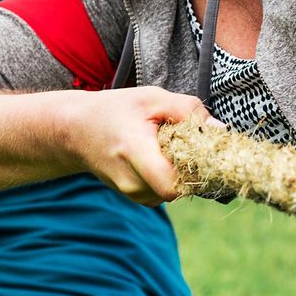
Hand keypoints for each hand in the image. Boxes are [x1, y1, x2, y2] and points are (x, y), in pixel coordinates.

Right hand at [58, 86, 208, 205]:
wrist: (75, 131)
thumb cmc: (115, 110)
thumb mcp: (152, 98)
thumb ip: (188, 111)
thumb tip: (220, 130)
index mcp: (134, 153)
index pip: (173, 184)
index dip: (194, 171)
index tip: (198, 149)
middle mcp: (131, 182)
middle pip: (178, 188)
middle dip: (189, 168)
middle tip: (184, 142)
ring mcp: (131, 193)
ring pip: (173, 191)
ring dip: (178, 172)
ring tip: (164, 146)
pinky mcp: (134, 197)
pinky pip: (163, 192)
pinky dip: (167, 176)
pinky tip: (157, 156)